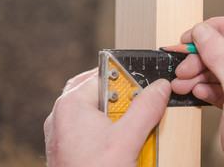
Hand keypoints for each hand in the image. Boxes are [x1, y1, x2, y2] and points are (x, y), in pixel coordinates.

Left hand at [44, 69, 170, 166]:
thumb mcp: (126, 141)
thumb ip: (145, 109)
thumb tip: (160, 87)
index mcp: (70, 106)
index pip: (102, 76)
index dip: (125, 79)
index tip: (142, 86)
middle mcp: (63, 116)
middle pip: (98, 93)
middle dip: (121, 99)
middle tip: (138, 108)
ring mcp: (65, 133)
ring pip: (96, 111)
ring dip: (117, 117)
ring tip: (132, 130)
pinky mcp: (71, 148)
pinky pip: (91, 129)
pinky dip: (109, 132)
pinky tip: (122, 145)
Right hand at [171, 15, 223, 165]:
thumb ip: (220, 56)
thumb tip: (203, 32)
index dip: (217, 28)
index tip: (194, 34)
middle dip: (202, 57)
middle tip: (183, 63)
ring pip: (221, 67)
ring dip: (198, 73)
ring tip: (181, 81)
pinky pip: (220, 85)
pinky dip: (205, 87)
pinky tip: (195, 91)